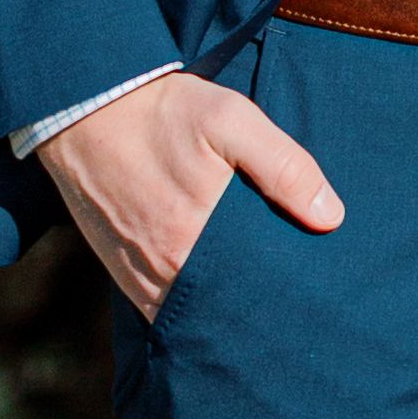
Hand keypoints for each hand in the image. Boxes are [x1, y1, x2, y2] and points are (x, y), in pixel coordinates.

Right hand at [35, 68, 343, 322]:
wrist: (87, 105)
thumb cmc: (164, 111)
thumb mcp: (231, 121)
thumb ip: (283, 167)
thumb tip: (330, 217)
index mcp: (196, 240)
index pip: (255, 291)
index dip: (284, 294)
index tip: (313, 291)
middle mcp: (164, 270)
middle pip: (225, 307)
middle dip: (257, 307)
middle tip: (293, 299)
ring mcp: (137, 274)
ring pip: (192, 313)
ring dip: (222, 309)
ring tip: (258, 301)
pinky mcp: (120, 268)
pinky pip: (159, 306)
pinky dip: (188, 306)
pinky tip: (213, 292)